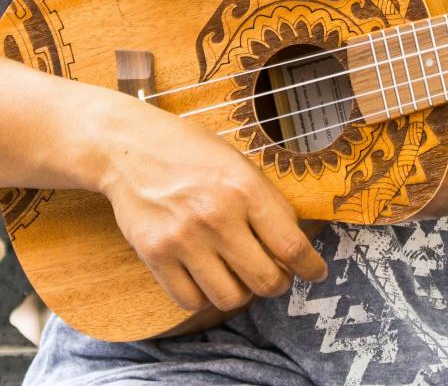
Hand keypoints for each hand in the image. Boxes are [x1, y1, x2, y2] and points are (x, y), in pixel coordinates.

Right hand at [91, 92, 327, 312]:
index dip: (310, 267)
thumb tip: (296, 247)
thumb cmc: (193, 154)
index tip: (316, 273)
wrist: (129, 148)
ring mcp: (183, 239)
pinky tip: (208, 278)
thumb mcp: (242, 166)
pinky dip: (205, 297)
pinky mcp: (154, 255)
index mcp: (246, 190)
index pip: (291, 246)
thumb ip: (269, 203)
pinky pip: (190, 300)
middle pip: (265, 280)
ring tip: (240, 276)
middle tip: (276, 275)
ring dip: (242, 293)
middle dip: (278, 284)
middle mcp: (217, 217)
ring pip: (230, 298)